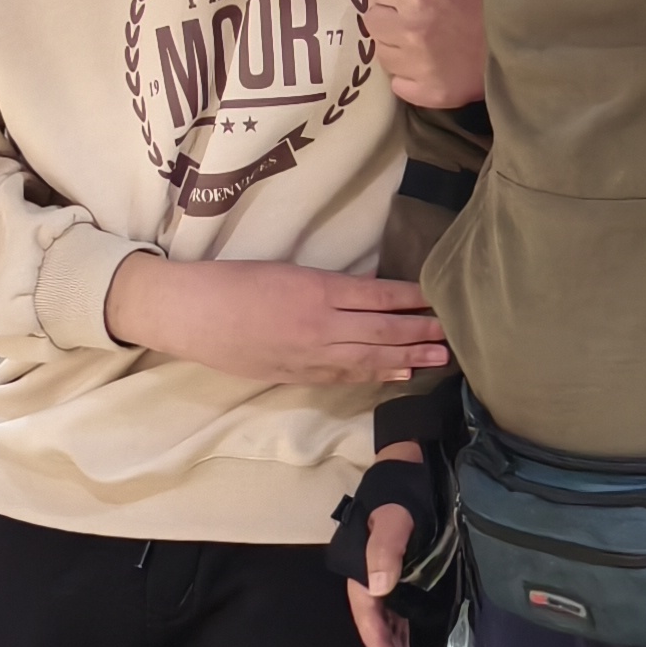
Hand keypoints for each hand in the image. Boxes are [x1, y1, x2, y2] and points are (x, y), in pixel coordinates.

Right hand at [108, 254, 450, 385]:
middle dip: (423, 333)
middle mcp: (322, 324)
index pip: (381, 295)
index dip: (415, 301)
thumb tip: (369, 296)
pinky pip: (347, 375)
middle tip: (455, 336)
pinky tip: (399, 374)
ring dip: (409, 358)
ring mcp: (312, 354)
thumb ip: (328, 287)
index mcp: (319, 289)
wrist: (190, 314)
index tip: (440, 301)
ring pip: (372, 358)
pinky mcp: (299, 374)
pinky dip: (377, 374)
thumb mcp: (286, 271)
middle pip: (385, 331)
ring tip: (441, 359)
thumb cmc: (232, 283)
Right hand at [345, 441, 428, 646]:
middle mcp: (373, 580)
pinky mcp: (405, 578)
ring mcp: (388, 581)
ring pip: (389, 627)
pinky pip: (401, 617)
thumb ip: (387, 548)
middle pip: (378, 629)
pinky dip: (402, 639)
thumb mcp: (395, 515)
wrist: (411, 467)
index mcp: (364, 569)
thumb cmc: (401, 491)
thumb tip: (379, 587)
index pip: (371, 617)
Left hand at [366, 0, 485, 109]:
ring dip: (398, 46)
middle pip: (372, 22)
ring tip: (426, 40)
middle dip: (390, 17)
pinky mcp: (429, 92)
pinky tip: (429, 64)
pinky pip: (398, 84)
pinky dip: (409, 76)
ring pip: (382, 54)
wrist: (520, 35)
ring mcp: (419, 67)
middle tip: (417, 17)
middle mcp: (411, 32)